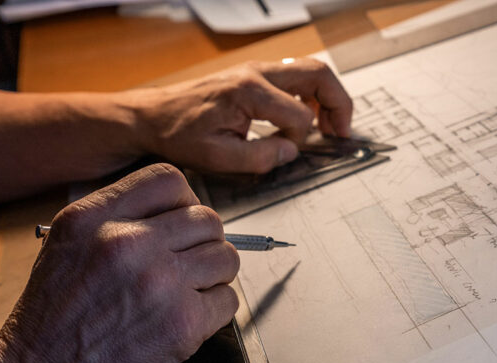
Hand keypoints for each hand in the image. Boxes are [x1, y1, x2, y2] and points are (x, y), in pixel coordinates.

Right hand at [0, 164, 238, 362]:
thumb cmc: (49, 325)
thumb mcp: (66, 248)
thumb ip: (118, 220)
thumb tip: (177, 212)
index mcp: (95, 217)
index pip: (169, 179)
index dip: (184, 202)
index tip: (182, 224)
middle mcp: (129, 242)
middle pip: (207, 220)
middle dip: (203, 244)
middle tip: (188, 267)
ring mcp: (161, 282)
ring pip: (226, 258)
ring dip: (214, 277)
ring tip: (187, 295)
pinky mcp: (183, 323)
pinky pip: (228, 300)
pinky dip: (215, 312)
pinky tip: (186, 321)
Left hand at [137, 58, 353, 174]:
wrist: (152, 116)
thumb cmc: (178, 133)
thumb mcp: (216, 157)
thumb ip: (260, 157)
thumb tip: (290, 151)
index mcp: (249, 91)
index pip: (299, 114)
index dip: (299, 139)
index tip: (286, 152)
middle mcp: (256, 73)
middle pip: (319, 74)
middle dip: (339, 104)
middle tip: (344, 132)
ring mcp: (257, 71)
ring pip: (312, 71)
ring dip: (328, 98)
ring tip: (332, 126)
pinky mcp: (255, 76)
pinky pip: (297, 77)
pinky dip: (313, 95)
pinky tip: (310, 117)